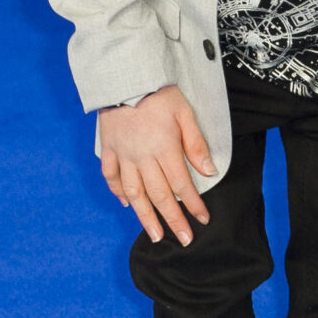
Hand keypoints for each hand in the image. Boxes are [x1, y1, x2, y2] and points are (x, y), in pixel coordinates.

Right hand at [96, 86, 215, 245]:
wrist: (123, 77)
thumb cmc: (158, 93)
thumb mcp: (185, 113)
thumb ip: (196, 144)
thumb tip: (210, 171)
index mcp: (164, 149)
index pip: (182, 185)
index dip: (194, 205)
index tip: (202, 220)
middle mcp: (143, 157)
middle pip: (159, 196)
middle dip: (173, 220)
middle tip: (182, 240)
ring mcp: (123, 155)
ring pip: (134, 193)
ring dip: (145, 216)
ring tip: (154, 234)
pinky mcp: (108, 149)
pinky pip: (111, 176)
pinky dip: (117, 191)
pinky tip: (126, 203)